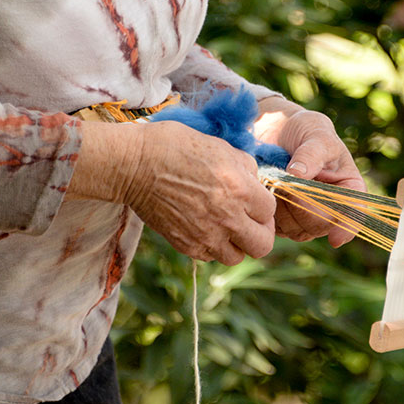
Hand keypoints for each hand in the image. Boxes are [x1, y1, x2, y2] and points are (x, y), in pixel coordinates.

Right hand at [68, 120, 275, 264]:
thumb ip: (246, 168)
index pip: (270, 211)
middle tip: (251, 222)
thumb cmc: (177, 147)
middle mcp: (227, 218)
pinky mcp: (185, 245)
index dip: (264, 205)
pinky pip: (210, 257)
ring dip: (236, 244)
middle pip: (263, 245)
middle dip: (261, 233)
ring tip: (227, 227)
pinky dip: (212, 247)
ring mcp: (206, 236)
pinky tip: (206, 228)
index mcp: (240, 190)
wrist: (134, 165)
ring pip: (237, 257)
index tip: (254, 200)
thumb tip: (256, 183)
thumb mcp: (221, 147)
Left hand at [255, 101, 365, 247]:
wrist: (277, 133)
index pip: (355, 214)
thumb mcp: (315, 133)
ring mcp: (309, 217)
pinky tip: (268, 189)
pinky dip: (270, 212)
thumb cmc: (305, 130)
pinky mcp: (286, 221)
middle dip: (302, 206)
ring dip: (283, 208)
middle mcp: (333, 208)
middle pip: (322, 225)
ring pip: (299, 230)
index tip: (336, 239)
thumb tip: (298, 175)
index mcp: (350, 188)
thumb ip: (311, 154)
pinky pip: (279, 229)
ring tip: (276, 179)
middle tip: (285, 181)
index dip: (347, 228)